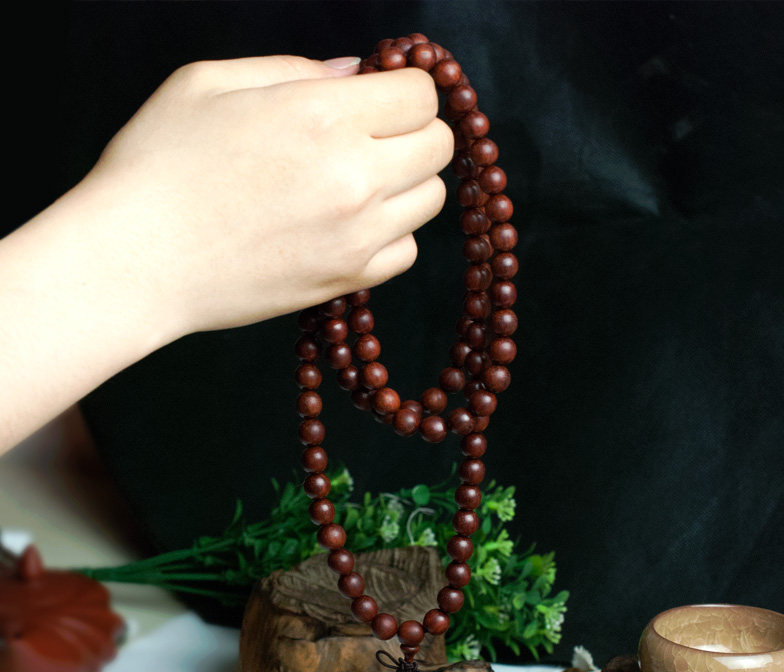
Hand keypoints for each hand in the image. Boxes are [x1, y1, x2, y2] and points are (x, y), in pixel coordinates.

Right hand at [84, 55, 453, 335]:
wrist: (135, 262)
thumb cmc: (157, 166)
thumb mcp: (209, 83)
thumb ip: (295, 70)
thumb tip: (355, 74)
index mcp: (323, 114)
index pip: (420, 95)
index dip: (404, 89)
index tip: (379, 96)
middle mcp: (355, 175)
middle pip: (438, 146)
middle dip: (413, 131)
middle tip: (373, 135)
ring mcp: (357, 235)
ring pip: (431, 200)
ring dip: (406, 183)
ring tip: (358, 182)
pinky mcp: (347, 279)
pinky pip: (406, 251)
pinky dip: (391, 234)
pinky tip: (350, 226)